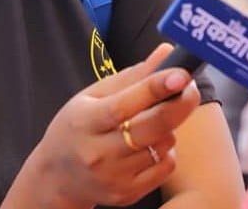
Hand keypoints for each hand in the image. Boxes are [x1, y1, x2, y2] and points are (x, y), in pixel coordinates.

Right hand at [21, 44, 199, 207]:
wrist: (57, 175)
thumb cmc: (78, 125)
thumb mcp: (93, 95)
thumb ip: (132, 76)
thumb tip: (166, 52)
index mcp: (86, 121)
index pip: (124, 104)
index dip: (155, 88)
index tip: (180, 74)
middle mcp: (99, 152)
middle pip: (151, 128)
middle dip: (179, 105)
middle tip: (190, 87)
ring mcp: (114, 177)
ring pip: (162, 146)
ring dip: (168, 127)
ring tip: (154, 119)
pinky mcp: (128, 194)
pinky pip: (164, 167)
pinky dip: (165, 150)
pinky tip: (151, 143)